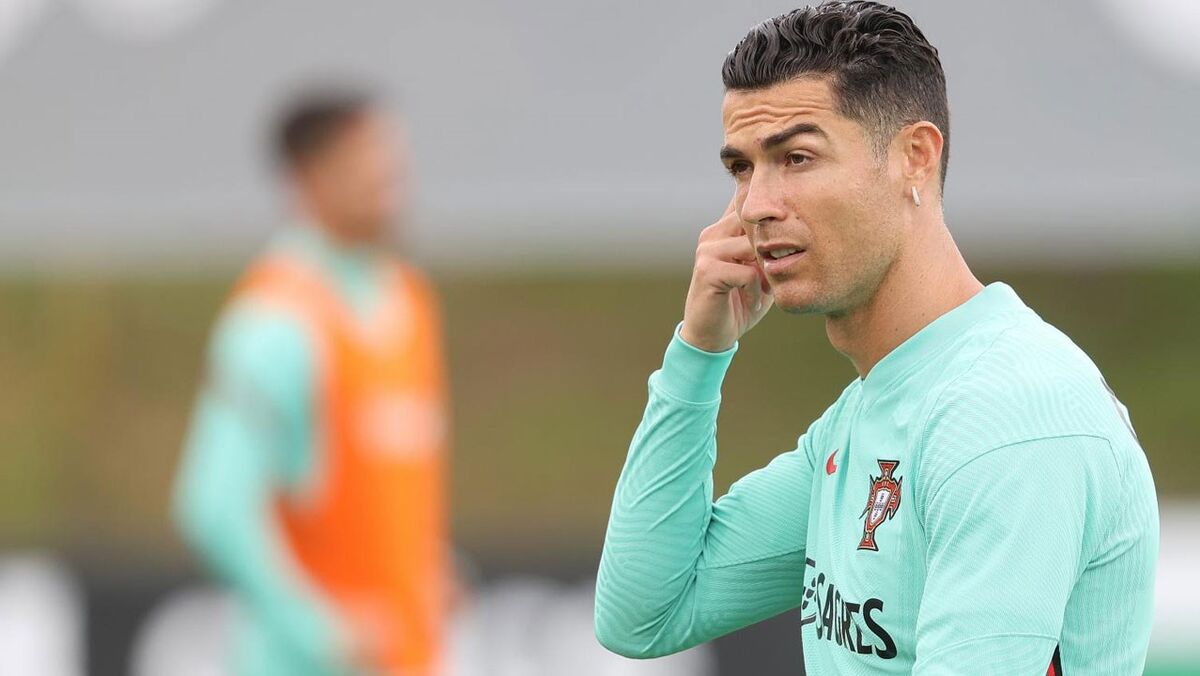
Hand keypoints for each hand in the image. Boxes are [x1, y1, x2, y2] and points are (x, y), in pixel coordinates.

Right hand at [679, 198, 772, 351]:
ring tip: (766, 289)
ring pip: (753, 247)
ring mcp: (707, 250)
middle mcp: (712, 234)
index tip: (783, 249)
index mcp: (724, 229)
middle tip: (777, 274)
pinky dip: (756, 291)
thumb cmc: (740, 301)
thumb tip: (802, 229)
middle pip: (756, 224)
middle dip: (773, 248)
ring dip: (766, 271)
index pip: (751, 206)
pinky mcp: (707, 271)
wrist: (711, 336)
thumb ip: (771, 249)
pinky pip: (747, 273)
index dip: (774, 220)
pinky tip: (753, 303)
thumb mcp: (760, 270)